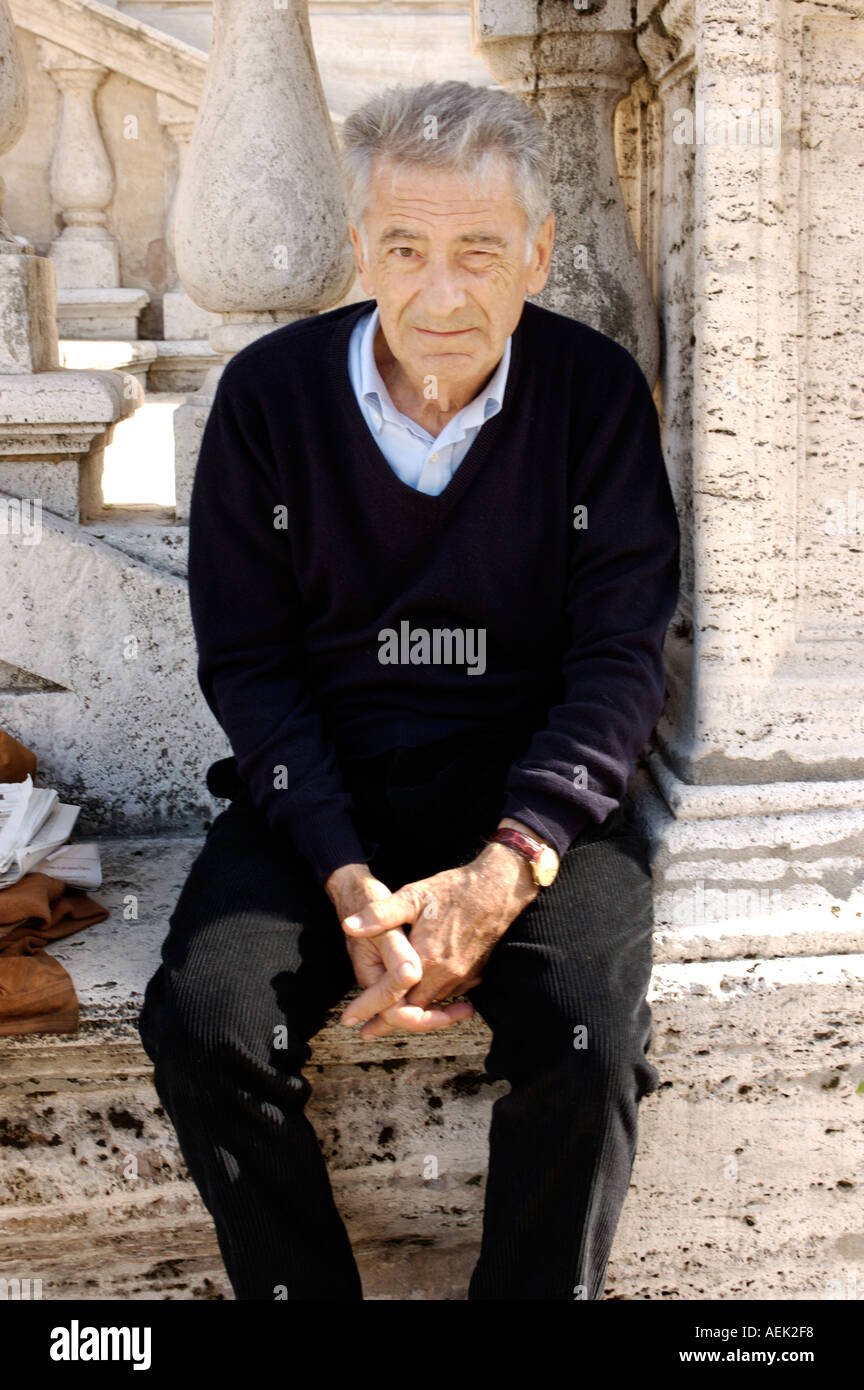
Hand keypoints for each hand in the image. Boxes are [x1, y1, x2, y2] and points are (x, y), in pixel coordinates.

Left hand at [339, 841, 537, 1038]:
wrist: (499, 888)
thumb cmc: (454, 890)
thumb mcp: (412, 896)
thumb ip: (379, 915)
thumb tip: (348, 926)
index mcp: (425, 960)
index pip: (393, 999)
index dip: (369, 1010)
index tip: (350, 1022)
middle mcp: (445, 975)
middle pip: (412, 1011)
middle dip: (389, 1022)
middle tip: (368, 1031)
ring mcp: (461, 976)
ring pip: (431, 1005)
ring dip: (411, 1012)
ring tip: (391, 1016)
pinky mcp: (473, 973)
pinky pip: (448, 995)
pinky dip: (431, 1000)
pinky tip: (421, 997)